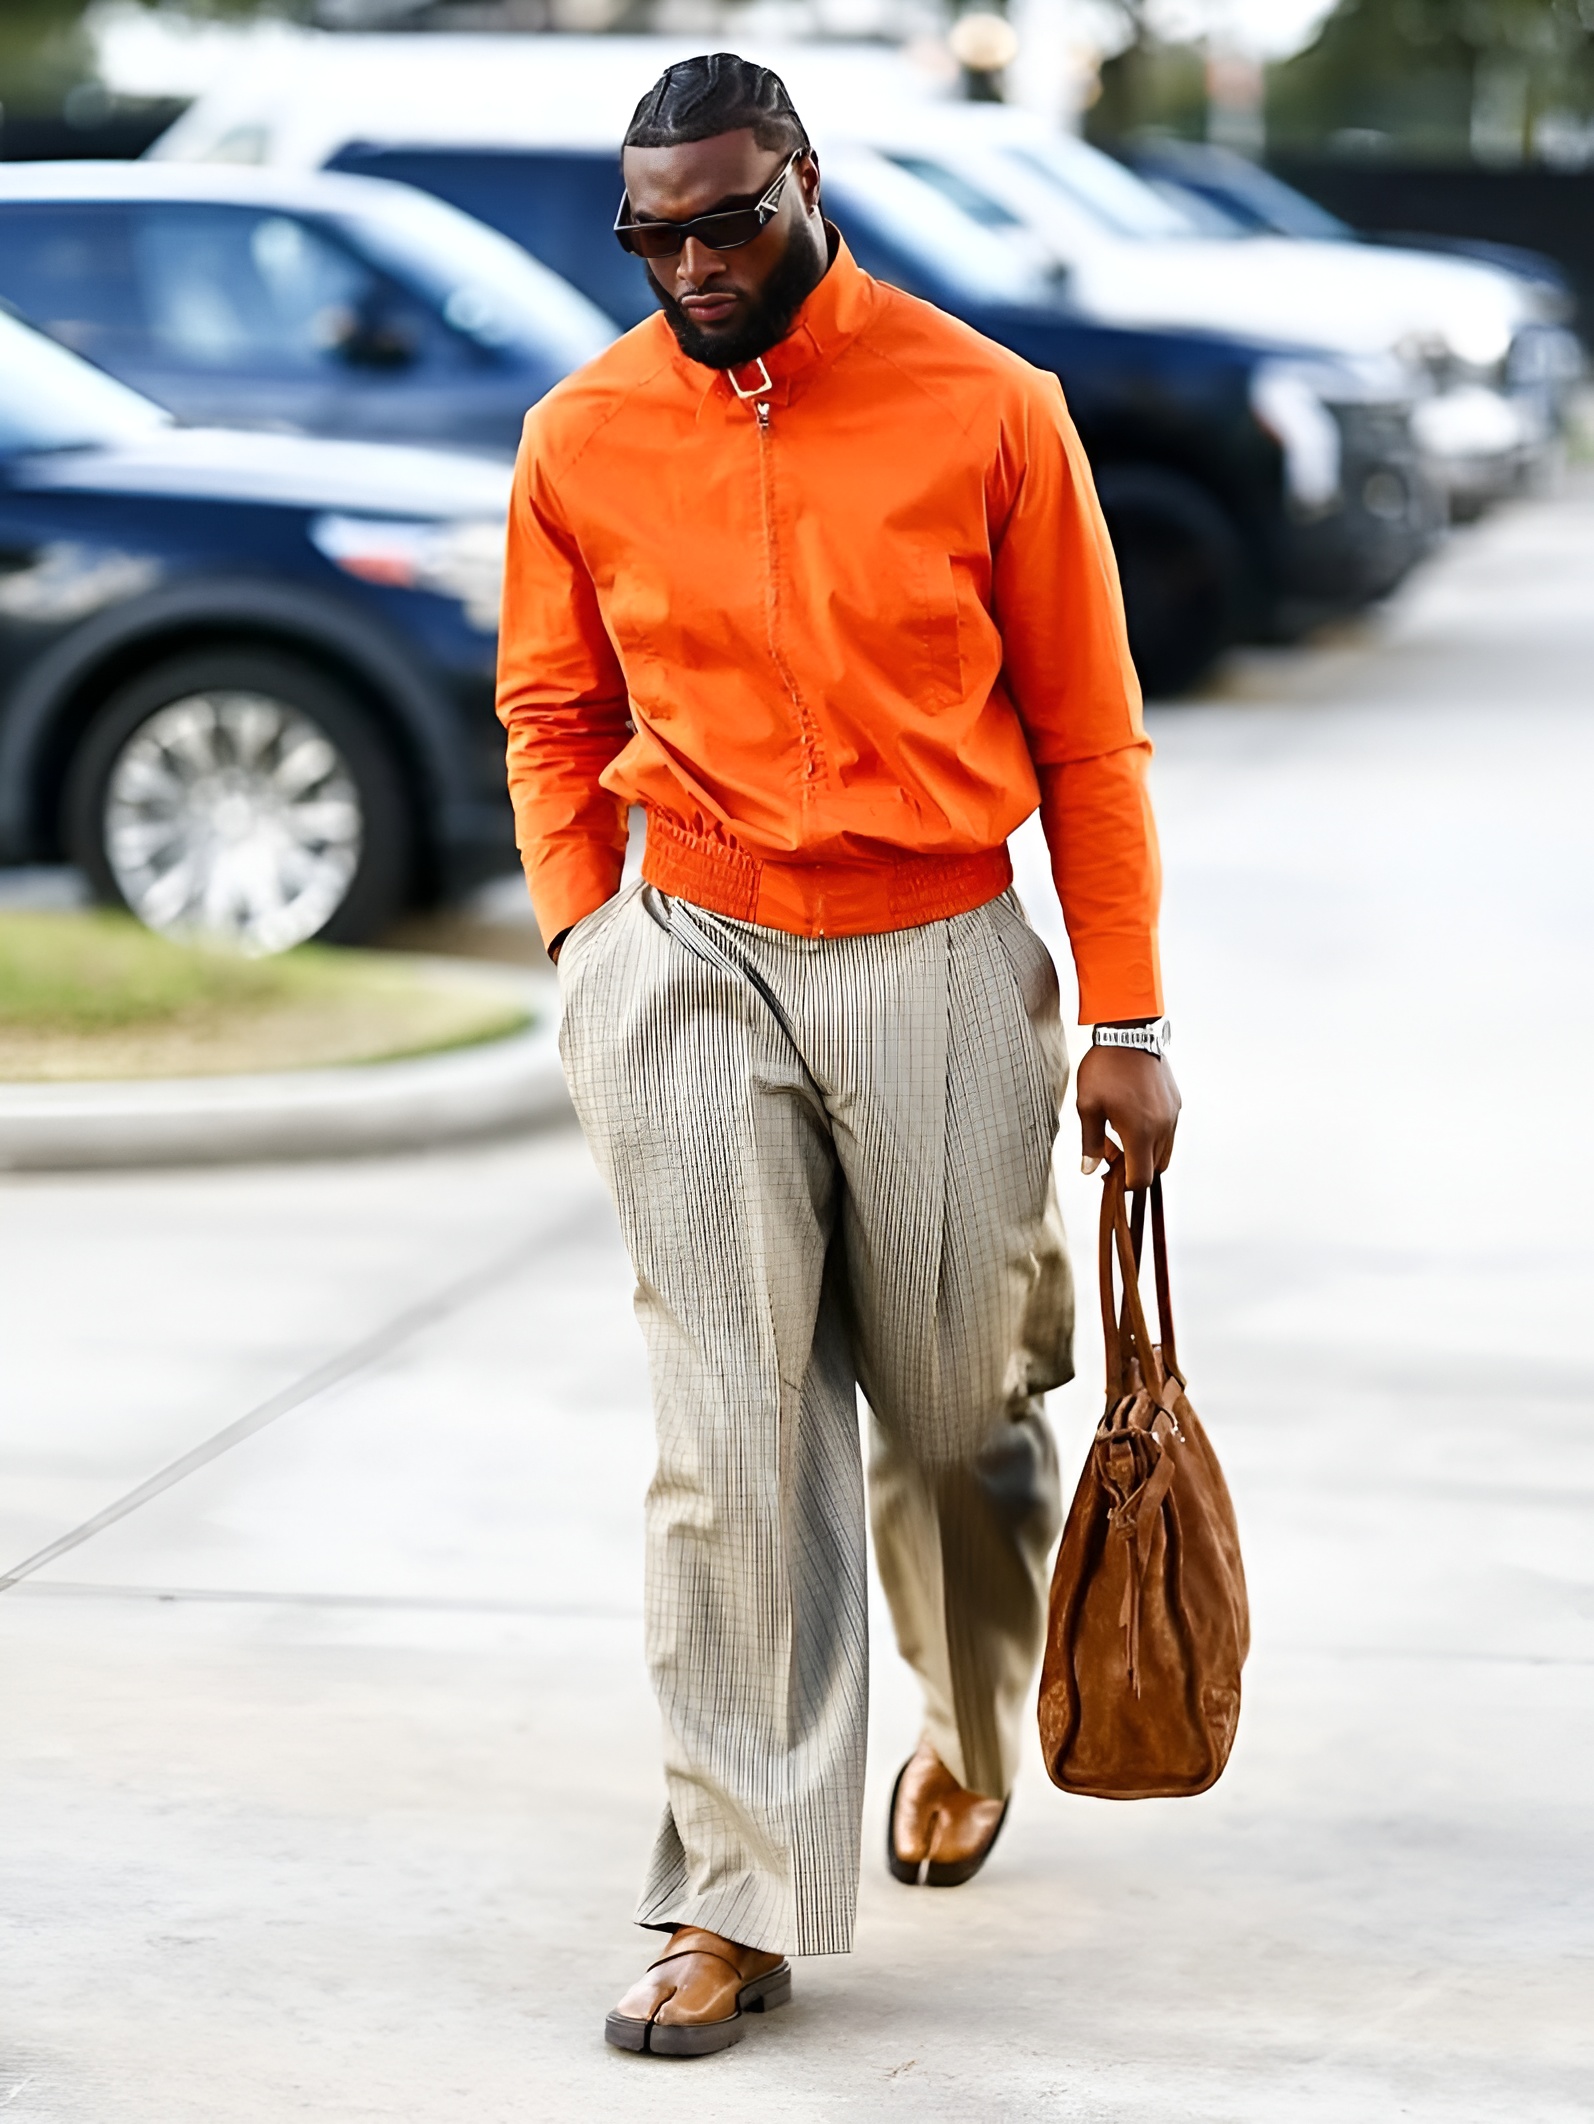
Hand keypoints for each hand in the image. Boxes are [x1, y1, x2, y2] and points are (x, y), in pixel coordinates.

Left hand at [1076, 1044, 1180, 1190]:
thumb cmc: (1105, 1068)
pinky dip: (1154, 1136)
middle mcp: (1162, 1128)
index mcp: (1140, 1133)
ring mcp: (1172, 1115)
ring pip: (1164, 1152)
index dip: (1125, 1184)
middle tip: (1111, 1153)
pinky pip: (1169, 1132)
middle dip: (1134, 1168)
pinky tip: (1133, 1119)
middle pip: (1155, 1169)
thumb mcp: (1087, 1106)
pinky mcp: (1176, 1103)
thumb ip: (1090, 1142)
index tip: (1110, 1174)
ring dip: (1145, 1153)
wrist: (1128, 1034)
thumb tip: (1090, 1169)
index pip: (1142, 1179)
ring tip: (1120, 1135)